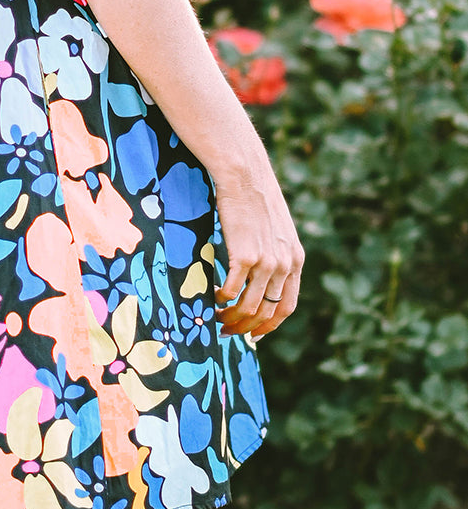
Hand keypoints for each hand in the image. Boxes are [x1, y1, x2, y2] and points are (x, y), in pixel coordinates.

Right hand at [212, 162, 304, 339]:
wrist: (245, 175)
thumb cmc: (256, 198)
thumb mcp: (277, 230)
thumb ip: (275, 255)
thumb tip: (263, 277)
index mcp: (296, 260)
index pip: (286, 307)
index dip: (269, 325)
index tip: (253, 333)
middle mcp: (285, 265)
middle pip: (267, 312)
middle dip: (246, 328)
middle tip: (227, 331)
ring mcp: (266, 262)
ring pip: (248, 306)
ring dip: (230, 318)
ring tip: (216, 317)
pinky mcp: (244, 256)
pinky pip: (231, 290)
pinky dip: (220, 299)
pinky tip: (212, 294)